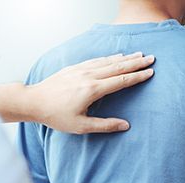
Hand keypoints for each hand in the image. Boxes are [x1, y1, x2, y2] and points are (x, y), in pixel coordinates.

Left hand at [0, 53, 154, 132]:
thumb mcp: (81, 126)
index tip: (150, 72)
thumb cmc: (56, 116)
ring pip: (108, 61)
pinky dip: (109, 57)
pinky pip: (96, 60)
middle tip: (150, 58)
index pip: (121, 81)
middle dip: (136, 62)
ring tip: (138, 54)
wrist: (34, 101)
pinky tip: (115, 56)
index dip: (137, 77)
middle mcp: (89, 76)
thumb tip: (125, 125)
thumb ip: (105, 125)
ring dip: (125, 57)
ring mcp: (81, 69)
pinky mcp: (74, 68)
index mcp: (92, 90)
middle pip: (117, 67)